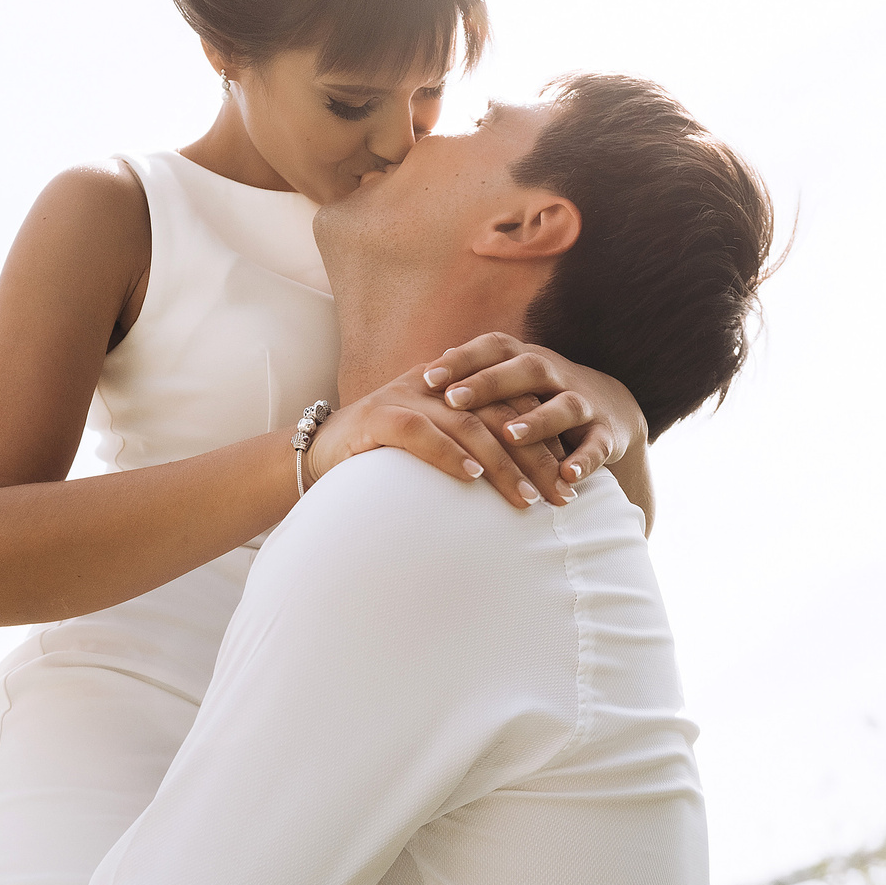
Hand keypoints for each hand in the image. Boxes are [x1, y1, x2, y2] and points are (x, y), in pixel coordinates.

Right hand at [304, 365, 572, 509]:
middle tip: (561, 496)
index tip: (569, 478)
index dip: (544, 440)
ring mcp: (406, 397)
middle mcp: (435, 385)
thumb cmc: (382, 456)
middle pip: (499, 415)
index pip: (512, 406)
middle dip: (535, 458)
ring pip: (467, 424)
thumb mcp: (434, 445)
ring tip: (526, 499)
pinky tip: (472, 478)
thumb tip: (527, 481)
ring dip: (501, 464)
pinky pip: (419, 433)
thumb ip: (472, 448)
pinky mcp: (377, 416)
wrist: (316, 451)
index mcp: (455, 387)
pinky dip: (448, 455)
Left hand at [418, 334, 641, 487]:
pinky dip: (585, 460)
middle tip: (454, 401)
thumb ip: (474, 380)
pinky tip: (566, 476)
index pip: (494, 348)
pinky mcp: (606, 433)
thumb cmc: (539, 396)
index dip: (462, 360)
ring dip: (538, 420)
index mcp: (526, 359)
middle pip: (527, 369)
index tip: (428, 377)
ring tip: (510, 435)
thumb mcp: (511, 381)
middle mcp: (556, 375)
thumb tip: (417, 379)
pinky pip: (597, 445)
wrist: (611, 405)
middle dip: (490, 383)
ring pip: (564, 406)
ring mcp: (583, 403)